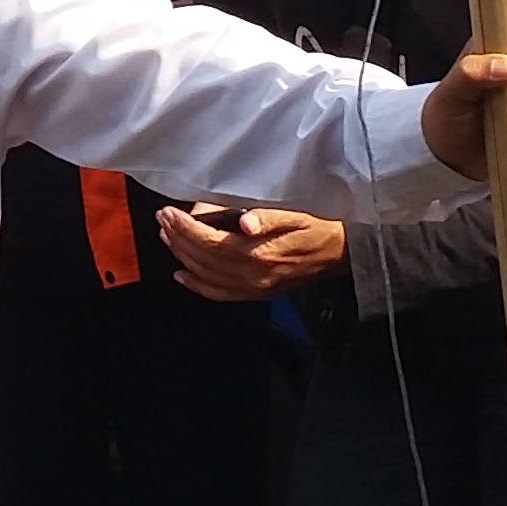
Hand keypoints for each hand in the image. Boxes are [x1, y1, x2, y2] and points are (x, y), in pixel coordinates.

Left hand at [156, 203, 346, 302]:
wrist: (343, 251)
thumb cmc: (319, 226)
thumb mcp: (295, 213)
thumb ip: (267, 216)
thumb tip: (245, 222)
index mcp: (260, 254)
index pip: (210, 242)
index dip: (185, 227)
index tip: (169, 211)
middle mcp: (254, 275)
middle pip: (203, 259)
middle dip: (178, 238)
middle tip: (163, 219)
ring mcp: (255, 288)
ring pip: (207, 276)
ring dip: (183, 256)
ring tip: (167, 237)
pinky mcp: (258, 294)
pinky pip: (220, 294)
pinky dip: (198, 286)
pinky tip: (182, 275)